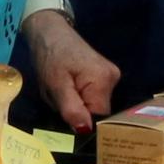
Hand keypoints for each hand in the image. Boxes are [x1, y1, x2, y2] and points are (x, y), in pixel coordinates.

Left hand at [24, 10, 120, 127]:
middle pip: (98, 112)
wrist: (50, 33)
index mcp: (103, 81)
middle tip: (60, 98)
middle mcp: (113, 79)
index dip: (81, 121)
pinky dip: (80, 97)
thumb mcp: (55, 85)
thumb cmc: (50, 57)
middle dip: (78, 111)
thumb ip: (71, 109)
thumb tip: (85, 130)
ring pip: (94, 106)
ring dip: (77, 104)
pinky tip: (70, 86)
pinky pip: (94, 97)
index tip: (65, 113)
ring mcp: (111, 77)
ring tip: (63, 90)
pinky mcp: (105, 76)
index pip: (98, 118)